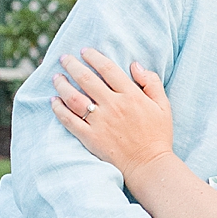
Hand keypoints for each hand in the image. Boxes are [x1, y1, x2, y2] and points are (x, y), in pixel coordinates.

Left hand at [52, 49, 174, 182]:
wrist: (149, 166)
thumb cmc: (158, 135)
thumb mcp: (163, 105)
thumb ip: (151, 82)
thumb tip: (134, 65)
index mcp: (131, 96)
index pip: (108, 69)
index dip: (94, 57)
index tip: (84, 51)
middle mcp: (113, 106)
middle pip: (87, 79)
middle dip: (73, 65)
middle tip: (64, 58)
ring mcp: (100, 122)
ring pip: (75, 98)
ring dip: (62, 85)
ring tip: (56, 77)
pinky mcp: (91, 138)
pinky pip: (70, 120)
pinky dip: (59, 109)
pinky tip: (53, 101)